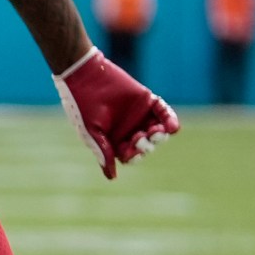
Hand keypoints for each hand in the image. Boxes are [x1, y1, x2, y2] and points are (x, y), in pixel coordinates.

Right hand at [52, 47, 179, 179]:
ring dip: (160, 136)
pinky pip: (163, 113)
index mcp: (113, 139)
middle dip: (147, 145)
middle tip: (141, 137)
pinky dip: (170, 119)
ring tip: (157, 132)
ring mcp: (139, 116)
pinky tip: (172, 126)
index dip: (134, 156)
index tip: (133, 152)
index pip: (129, 154)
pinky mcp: (147, 101)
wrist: (85, 77)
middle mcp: (128, 129)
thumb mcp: (91, 132)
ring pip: (157, 131)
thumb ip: (104, 152)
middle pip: (146, 145)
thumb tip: (112, 177)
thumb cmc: (82, 105)